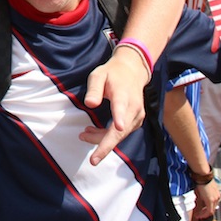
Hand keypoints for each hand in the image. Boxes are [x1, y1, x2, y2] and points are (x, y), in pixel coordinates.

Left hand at [79, 48, 147, 164]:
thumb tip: (89, 104)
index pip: (121, 107)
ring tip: (83, 134)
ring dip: (101, 139)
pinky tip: (93, 132)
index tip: (118, 127)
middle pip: (120, 131)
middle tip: (87, 148)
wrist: (132, 72)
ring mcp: (137, 116)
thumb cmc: (111, 74)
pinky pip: (121, 134)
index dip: (119, 117)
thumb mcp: (98, 75)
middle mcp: (134, 108)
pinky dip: (107, 136)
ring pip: (119, 136)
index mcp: (123, 94)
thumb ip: (93, 89)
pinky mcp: (136, 122)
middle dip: (103, 143)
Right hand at [192, 176, 220, 219]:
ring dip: (204, 214)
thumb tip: (200, 198)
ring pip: (211, 211)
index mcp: (217, 194)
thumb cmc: (202, 179)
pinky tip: (199, 215)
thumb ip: (203, 194)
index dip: (207, 210)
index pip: (213, 205)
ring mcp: (215, 199)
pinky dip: (204, 214)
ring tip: (198, 215)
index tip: (201, 211)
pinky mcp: (210, 200)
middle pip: (212, 209)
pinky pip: (209, 211)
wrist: (203, 174)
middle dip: (205, 213)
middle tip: (199, 215)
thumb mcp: (203, 188)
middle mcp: (217, 197)